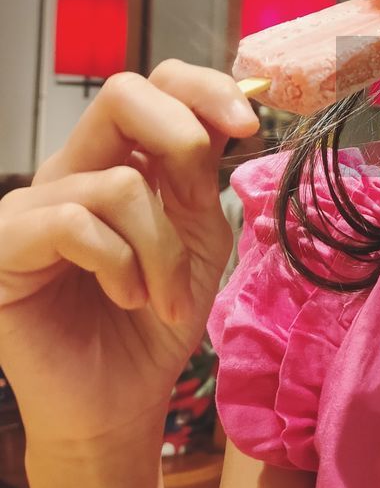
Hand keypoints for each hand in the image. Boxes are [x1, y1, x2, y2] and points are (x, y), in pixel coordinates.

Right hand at [0, 61, 260, 451]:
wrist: (120, 401)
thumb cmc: (156, 320)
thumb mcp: (197, 237)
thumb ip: (199, 174)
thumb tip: (219, 116)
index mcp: (118, 160)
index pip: (154, 85)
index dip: (204, 89)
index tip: (248, 126)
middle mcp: (71, 171)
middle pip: (122, 95)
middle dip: (181, 138)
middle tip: (201, 201)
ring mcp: (30, 206)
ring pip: (118, 182)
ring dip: (162, 250)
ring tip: (163, 298)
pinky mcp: (3, 247)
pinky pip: (75, 224)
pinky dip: (121, 266)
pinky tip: (127, 299)